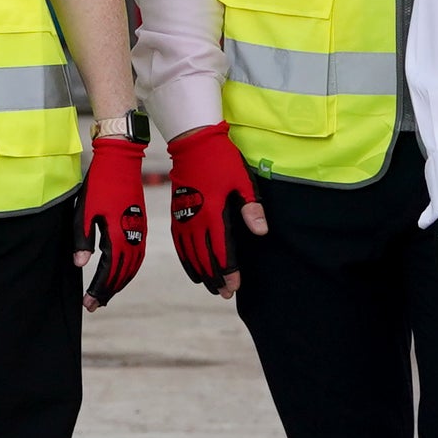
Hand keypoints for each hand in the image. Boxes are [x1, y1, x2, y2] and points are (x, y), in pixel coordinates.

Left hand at [80, 130, 148, 308]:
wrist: (121, 162)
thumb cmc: (98, 185)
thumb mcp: (84, 212)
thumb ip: (83, 240)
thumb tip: (80, 265)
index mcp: (117, 236)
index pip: (109, 272)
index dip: (99, 290)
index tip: (88, 304)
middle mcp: (132, 238)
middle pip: (122, 274)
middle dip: (108, 291)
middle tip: (93, 306)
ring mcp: (139, 233)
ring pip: (132, 268)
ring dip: (119, 283)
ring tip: (105, 295)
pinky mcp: (140, 226)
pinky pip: (137, 257)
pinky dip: (128, 271)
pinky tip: (120, 274)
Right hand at [166, 123, 264, 296]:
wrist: (192, 143)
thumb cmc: (222, 160)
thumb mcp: (242, 180)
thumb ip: (251, 207)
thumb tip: (261, 232)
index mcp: (213, 213)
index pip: (221, 251)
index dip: (228, 272)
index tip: (235, 287)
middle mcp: (195, 220)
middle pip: (205, 258)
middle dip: (216, 278)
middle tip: (226, 294)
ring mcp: (183, 218)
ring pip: (191, 255)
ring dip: (202, 274)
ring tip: (213, 288)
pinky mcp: (176, 215)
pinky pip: (180, 246)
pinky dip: (187, 262)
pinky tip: (194, 272)